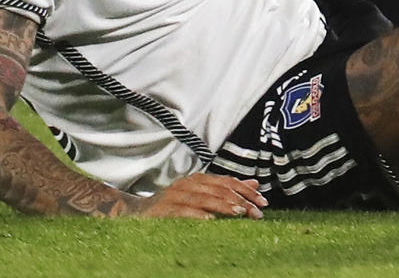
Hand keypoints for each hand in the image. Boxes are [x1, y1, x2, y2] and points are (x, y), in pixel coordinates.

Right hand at [132, 173, 265, 219]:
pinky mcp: (163, 209)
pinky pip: (183, 212)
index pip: (228, 182)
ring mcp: (175, 195)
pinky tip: (211, 221)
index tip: (263, 202)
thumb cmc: (172, 205)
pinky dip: (197, 215)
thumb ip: (227, 190)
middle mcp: (188, 183)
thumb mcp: (201, 195)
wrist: (135, 212)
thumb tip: (255, 184)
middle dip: (241, 201)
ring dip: (223, 205)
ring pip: (204, 198)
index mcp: (199, 179)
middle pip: (220, 189)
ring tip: (239, 212)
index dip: (247, 191)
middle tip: (257, 212)